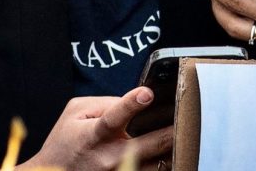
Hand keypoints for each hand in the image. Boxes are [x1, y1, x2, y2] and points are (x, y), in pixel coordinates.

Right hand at [18, 88, 173, 170]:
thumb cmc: (66, 139)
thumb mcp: (75, 111)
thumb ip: (106, 102)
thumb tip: (136, 101)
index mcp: (93, 135)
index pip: (113, 118)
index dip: (130, 104)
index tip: (147, 93)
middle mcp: (108, 157)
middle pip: (149, 145)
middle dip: (171, 131)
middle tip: (189, 116)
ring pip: (157, 165)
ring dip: (173, 149)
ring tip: (187, 134)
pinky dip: (165, 163)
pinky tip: (174, 152)